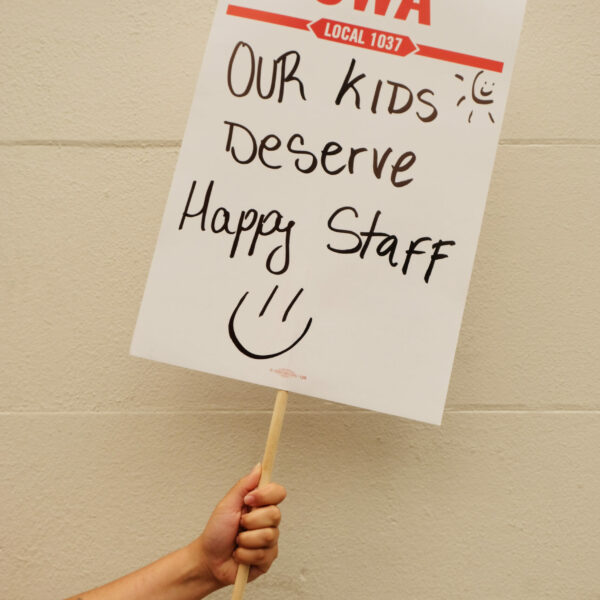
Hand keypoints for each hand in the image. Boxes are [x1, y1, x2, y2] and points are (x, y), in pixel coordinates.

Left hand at [195, 464, 285, 587]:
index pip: (278, 492)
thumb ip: (244, 485)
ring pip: (268, 535)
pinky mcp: (267, 558)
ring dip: (246, 540)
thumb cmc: (216, 532)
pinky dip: (245, 554)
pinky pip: (263, 554)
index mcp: (259, 505)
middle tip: (239, 525)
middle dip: (251, 521)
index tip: (249, 499)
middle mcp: (267, 521)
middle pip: (275, 514)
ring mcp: (269, 540)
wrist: (209, 561)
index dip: (266, 495)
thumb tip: (259, 467)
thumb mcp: (227, 504)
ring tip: (237, 542)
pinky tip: (240, 554)